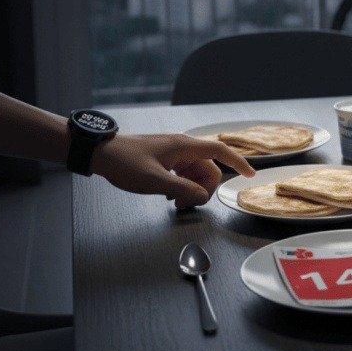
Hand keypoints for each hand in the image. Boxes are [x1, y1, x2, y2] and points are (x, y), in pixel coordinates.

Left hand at [91, 132, 255, 207]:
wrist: (101, 153)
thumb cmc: (125, 162)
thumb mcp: (155, 181)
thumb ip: (182, 191)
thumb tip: (201, 198)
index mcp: (184, 146)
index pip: (220, 151)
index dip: (238, 162)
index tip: (250, 174)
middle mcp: (182, 147)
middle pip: (208, 168)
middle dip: (202, 189)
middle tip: (185, 204)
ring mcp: (173, 152)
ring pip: (195, 173)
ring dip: (191, 189)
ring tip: (173, 201)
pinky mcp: (164, 158)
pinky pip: (183, 173)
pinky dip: (181, 185)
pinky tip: (168, 194)